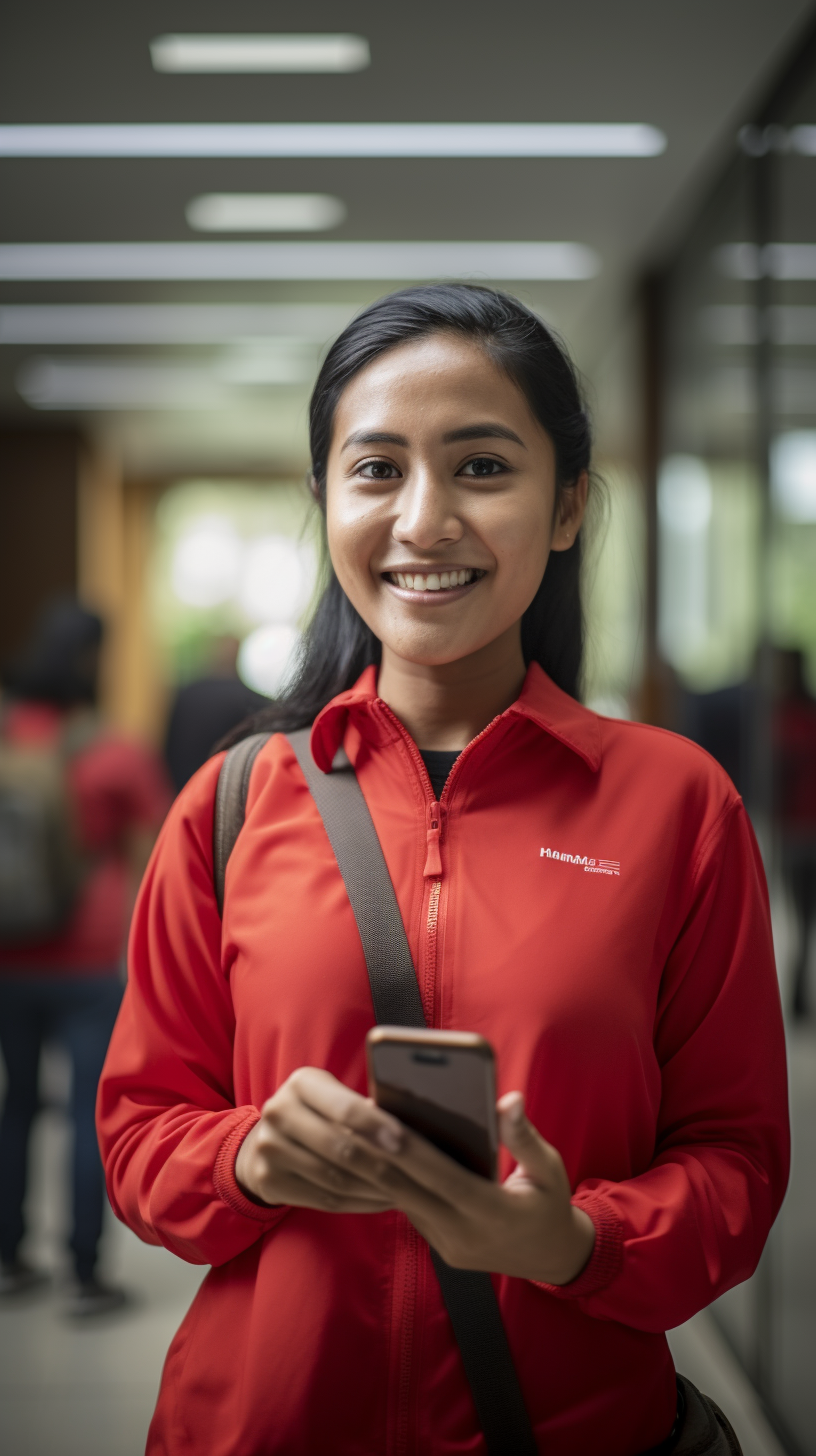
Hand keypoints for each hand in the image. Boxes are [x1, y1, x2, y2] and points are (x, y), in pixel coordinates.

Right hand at [234, 1066, 406, 1213]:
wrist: (263, 1141)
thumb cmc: (316, 1114)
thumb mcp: (332, 1096)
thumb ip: (363, 1108)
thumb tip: (412, 1127)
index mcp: (302, 1083)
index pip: (345, 1108)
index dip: (377, 1127)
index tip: (405, 1143)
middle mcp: (279, 1112)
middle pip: (341, 1148)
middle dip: (383, 1166)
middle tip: (415, 1178)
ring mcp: (269, 1148)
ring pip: (336, 1179)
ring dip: (375, 1190)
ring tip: (405, 1193)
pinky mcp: (269, 1181)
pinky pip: (325, 1200)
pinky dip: (359, 1203)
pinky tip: (381, 1201)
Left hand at [350, 1091, 595, 1284]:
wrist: (553, 1258)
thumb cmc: (550, 1204)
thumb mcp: (550, 1170)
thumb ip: (525, 1137)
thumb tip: (509, 1100)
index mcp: (492, 1211)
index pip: (439, 1175)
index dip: (407, 1148)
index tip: (379, 1120)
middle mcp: (464, 1233)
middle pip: (406, 1190)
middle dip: (372, 1155)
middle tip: (343, 1120)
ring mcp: (449, 1245)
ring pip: (402, 1201)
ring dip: (374, 1168)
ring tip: (349, 1130)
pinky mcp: (440, 1248)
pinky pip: (410, 1211)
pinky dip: (390, 1182)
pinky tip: (372, 1153)